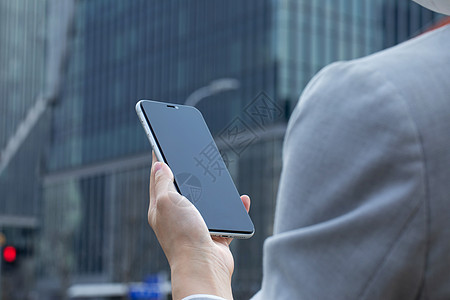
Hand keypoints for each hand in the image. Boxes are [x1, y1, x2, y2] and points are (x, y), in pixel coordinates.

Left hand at [148, 152, 250, 299]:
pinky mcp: (214, 235)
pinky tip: (241, 199)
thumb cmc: (183, 234)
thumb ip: (163, 182)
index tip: (163, 144)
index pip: (158, 179)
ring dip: (215, 191)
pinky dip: (234, 209)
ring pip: (207, 202)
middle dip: (190, 172)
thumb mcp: (167, 202)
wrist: (204, 267)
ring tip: (220, 174)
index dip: (161, 160)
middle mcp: (177, 217)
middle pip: (183, 188)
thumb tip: (158, 165)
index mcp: (161, 208)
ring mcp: (196, 226)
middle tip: (194, 154)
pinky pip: (226, 218)